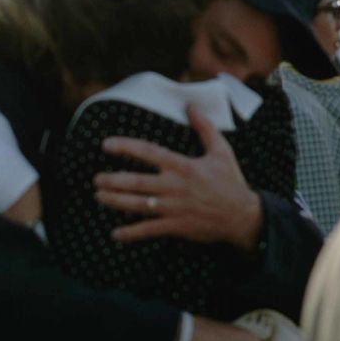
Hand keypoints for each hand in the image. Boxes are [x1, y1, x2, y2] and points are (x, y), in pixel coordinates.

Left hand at [94, 105, 261, 251]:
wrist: (243, 216)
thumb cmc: (230, 182)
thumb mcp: (221, 151)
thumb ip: (205, 128)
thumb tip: (191, 106)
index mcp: (183, 166)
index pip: (149, 153)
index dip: (126, 147)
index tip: (106, 145)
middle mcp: (174, 186)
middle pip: (136, 182)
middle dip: (112, 180)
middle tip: (96, 179)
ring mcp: (174, 208)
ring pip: (138, 204)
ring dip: (115, 201)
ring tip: (98, 197)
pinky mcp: (176, 226)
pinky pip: (149, 230)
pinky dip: (131, 233)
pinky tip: (115, 234)